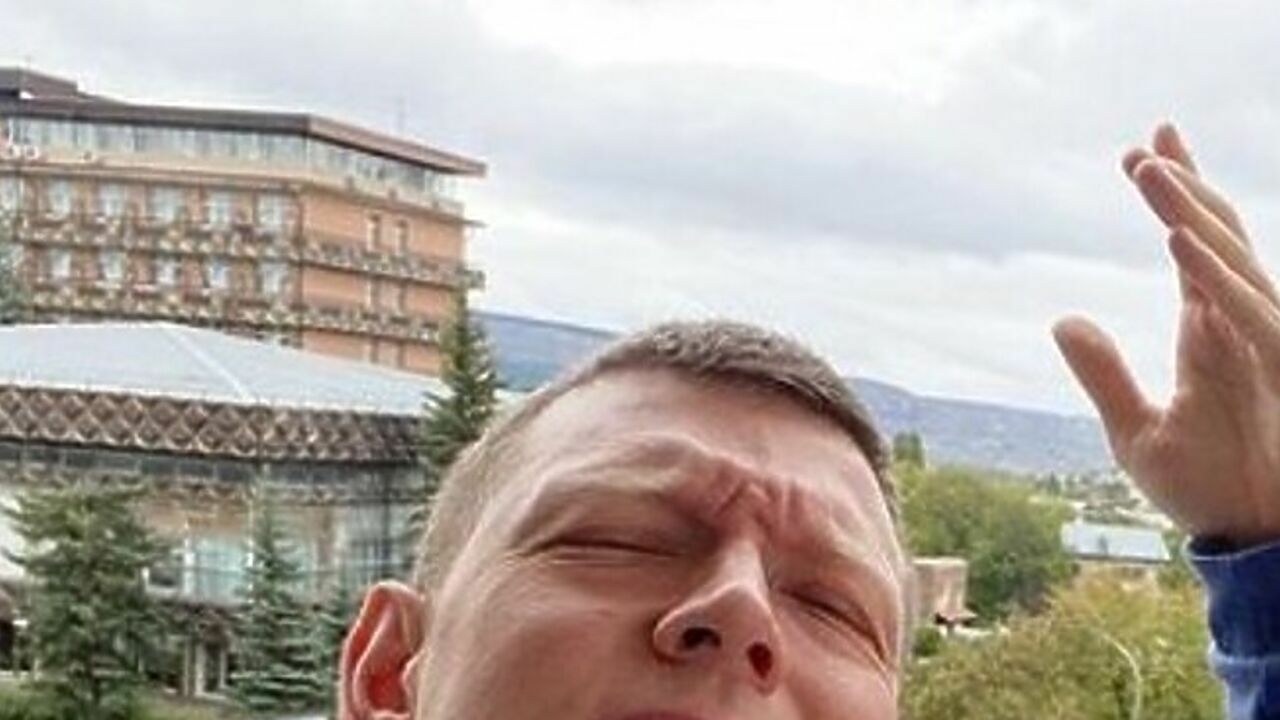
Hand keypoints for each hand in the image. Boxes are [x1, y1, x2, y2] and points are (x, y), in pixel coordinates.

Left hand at [1054, 123, 1279, 547]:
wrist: (1259, 538)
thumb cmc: (1210, 487)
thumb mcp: (1135, 431)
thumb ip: (1102, 374)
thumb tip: (1062, 319)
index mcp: (1208, 333)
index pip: (1190, 248)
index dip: (1173, 198)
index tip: (1141, 151)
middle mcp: (1237, 326)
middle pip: (1213, 237)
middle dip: (1182, 184)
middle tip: (1145, 138)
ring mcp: (1261, 344)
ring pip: (1228, 260)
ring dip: (1188, 210)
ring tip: (1148, 167)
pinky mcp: (1275, 372)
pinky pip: (1243, 313)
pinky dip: (1209, 275)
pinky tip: (1174, 240)